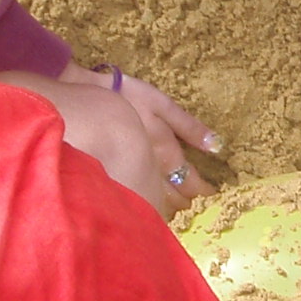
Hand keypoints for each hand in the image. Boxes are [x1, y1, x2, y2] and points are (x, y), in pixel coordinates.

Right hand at [59, 62, 218, 208]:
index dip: (202, 190)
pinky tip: (148, 198)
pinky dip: (147, 200)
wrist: (84, 97)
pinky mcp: (117, 175)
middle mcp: (151, 171)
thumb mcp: (162, 105)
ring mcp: (132, 175)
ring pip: (155, 201)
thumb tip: (216, 146)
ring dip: (168, 203)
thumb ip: (189, 127)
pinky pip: (137, 196)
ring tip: (174, 201)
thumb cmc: (127, 96)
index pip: (190, 183)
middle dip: (186, 199)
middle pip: (174, 197)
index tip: (210, 192)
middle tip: (192, 196)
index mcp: (166, 154)